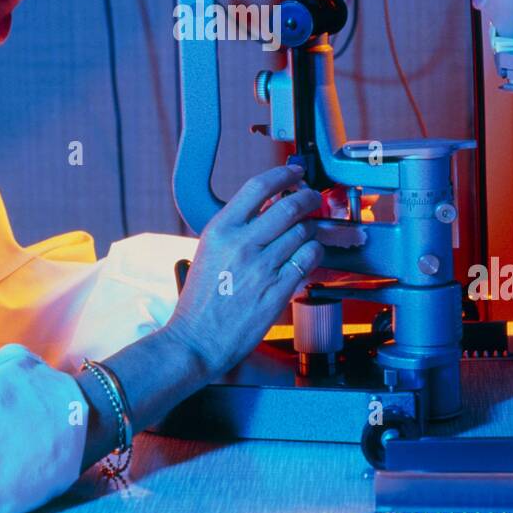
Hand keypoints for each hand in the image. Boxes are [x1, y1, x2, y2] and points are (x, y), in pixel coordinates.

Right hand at [164, 164, 365, 378]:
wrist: (198, 339)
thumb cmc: (202, 298)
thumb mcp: (210, 250)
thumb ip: (237, 228)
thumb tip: (270, 206)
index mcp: (220, 230)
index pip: (258, 187)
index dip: (283, 175)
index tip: (295, 173)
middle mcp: (242, 244)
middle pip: (289, 206)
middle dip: (308, 198)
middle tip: (313, 199)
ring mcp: (262, 267)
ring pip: (304, 232)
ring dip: (313, 228)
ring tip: (309, 232)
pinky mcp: (278, 290)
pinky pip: (309, 259)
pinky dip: (314, 252)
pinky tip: (308, 254)